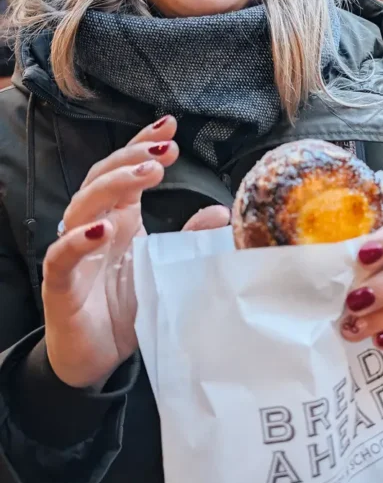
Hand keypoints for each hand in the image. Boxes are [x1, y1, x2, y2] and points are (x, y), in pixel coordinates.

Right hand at [42, 116, 229, 389]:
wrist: (95, 357)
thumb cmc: (127, 308)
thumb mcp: (167, 271)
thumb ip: (189, 241)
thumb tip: (223, 212)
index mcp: (118, 219)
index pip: (124, 171)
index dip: (142, 144)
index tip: (169, 124)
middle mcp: (92, 228)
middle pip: (101, 178)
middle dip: (131, 159)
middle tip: (164, 152)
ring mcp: (73, 253)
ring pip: (81, 206)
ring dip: (112, 187)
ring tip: (145, 177)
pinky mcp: (59, 283)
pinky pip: (61, 255)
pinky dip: (79, 240)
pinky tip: (103, 229)